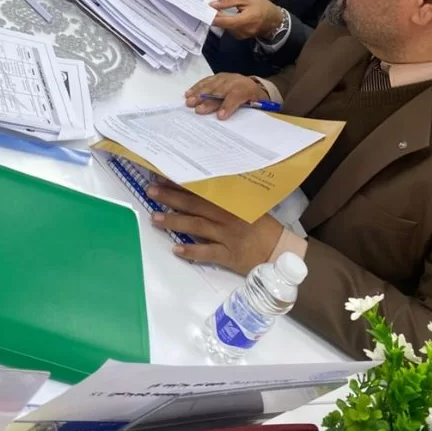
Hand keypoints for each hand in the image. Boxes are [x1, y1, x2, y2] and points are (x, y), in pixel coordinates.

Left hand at [148, 181, 281, 273]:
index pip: (202, 190)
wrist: (281, 251)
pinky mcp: (229, 256)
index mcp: (231, 202)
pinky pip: (207, 253)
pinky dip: (191, 251)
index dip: (181, 183)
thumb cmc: (263, 227)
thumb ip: (227, 198)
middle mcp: (227, 217)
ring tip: (155, 218)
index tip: (162, 175)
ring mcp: (227, 236)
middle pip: (195, 205)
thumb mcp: (248, 206)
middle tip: (151, 191)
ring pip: (197, 227)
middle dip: (171, 198)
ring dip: (174, 222)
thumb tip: (201, 187)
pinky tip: (176, 249)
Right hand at [184, 72, 267, 118]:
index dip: (228, 106)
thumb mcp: (255, 106)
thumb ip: (244, 111)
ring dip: (198, 94)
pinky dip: (196, 87)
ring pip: (210, 85)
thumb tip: (228, 119)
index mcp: (246, 89)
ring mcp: (224, 78)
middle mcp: (234, 81)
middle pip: (219, 91)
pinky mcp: (217, 77)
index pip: (236, 96)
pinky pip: (205, 81)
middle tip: (198, 110)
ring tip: (189, 102)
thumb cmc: (253, 100)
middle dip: (208, 101)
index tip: (220, 116)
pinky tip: (189, 93)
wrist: (254, 86)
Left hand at [210, 0, 283, 39]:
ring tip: (223, 9)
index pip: (222, 22)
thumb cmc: (261, 6)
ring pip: (225, 27)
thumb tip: (212, 4)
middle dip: (216, 16)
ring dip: (222, 19)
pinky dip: (228, 22)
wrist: (275, 20)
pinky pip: (230, 29)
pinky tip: (231, 16)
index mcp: (243, 21)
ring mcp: (240, 36)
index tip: (203, 10)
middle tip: (211, 6)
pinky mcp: (240, 37)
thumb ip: (228, 2)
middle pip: (222, 25)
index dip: (211, 16)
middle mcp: (240, 31)